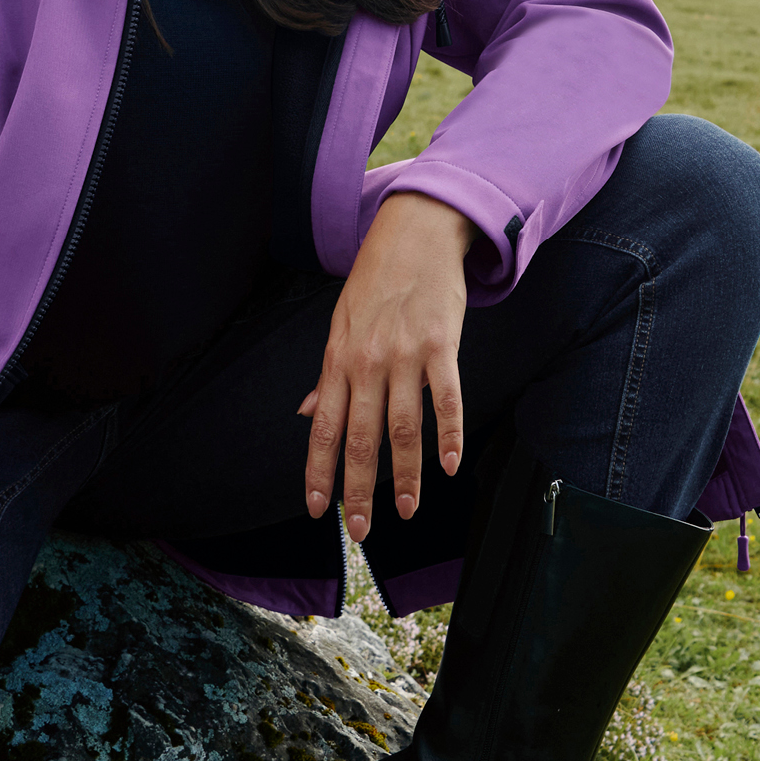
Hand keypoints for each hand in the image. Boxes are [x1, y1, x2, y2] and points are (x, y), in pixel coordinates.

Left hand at [300, 191, 472, 539]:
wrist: (415, 230)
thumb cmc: (375, 279)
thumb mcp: (339, 322)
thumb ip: (329, 375)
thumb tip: (309, 414)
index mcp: (338, 359)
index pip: (325, 428)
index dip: (320, 472)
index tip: (319, 509)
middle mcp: (367, 361)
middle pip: (363, 437)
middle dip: (360, 488)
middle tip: (361, 530)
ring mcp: (405, 354)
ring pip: (403, 427)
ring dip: (405, 474)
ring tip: (406, 510)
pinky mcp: (441, 344)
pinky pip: (445, 397)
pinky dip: (448, 433)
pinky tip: (450, 465)